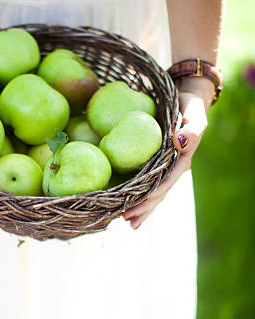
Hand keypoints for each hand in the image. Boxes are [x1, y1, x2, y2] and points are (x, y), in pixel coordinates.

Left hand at [122, 78, 212, 228]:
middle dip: (143, 208)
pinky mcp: (155, 163)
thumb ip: (191, 128)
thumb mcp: (194, 112)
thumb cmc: (189, 105)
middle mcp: (172, 168)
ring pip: (151, 192)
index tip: (137, 204)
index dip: (152, 195)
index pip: (165, 182)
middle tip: (126, 220)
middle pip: (157, 193)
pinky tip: (124, 203)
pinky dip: (136, 194)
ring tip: (125, 220)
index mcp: (181, 160)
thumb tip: (179, 142)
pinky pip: (145, 181)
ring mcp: (164, 167)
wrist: (187, 98)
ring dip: (139, 207)